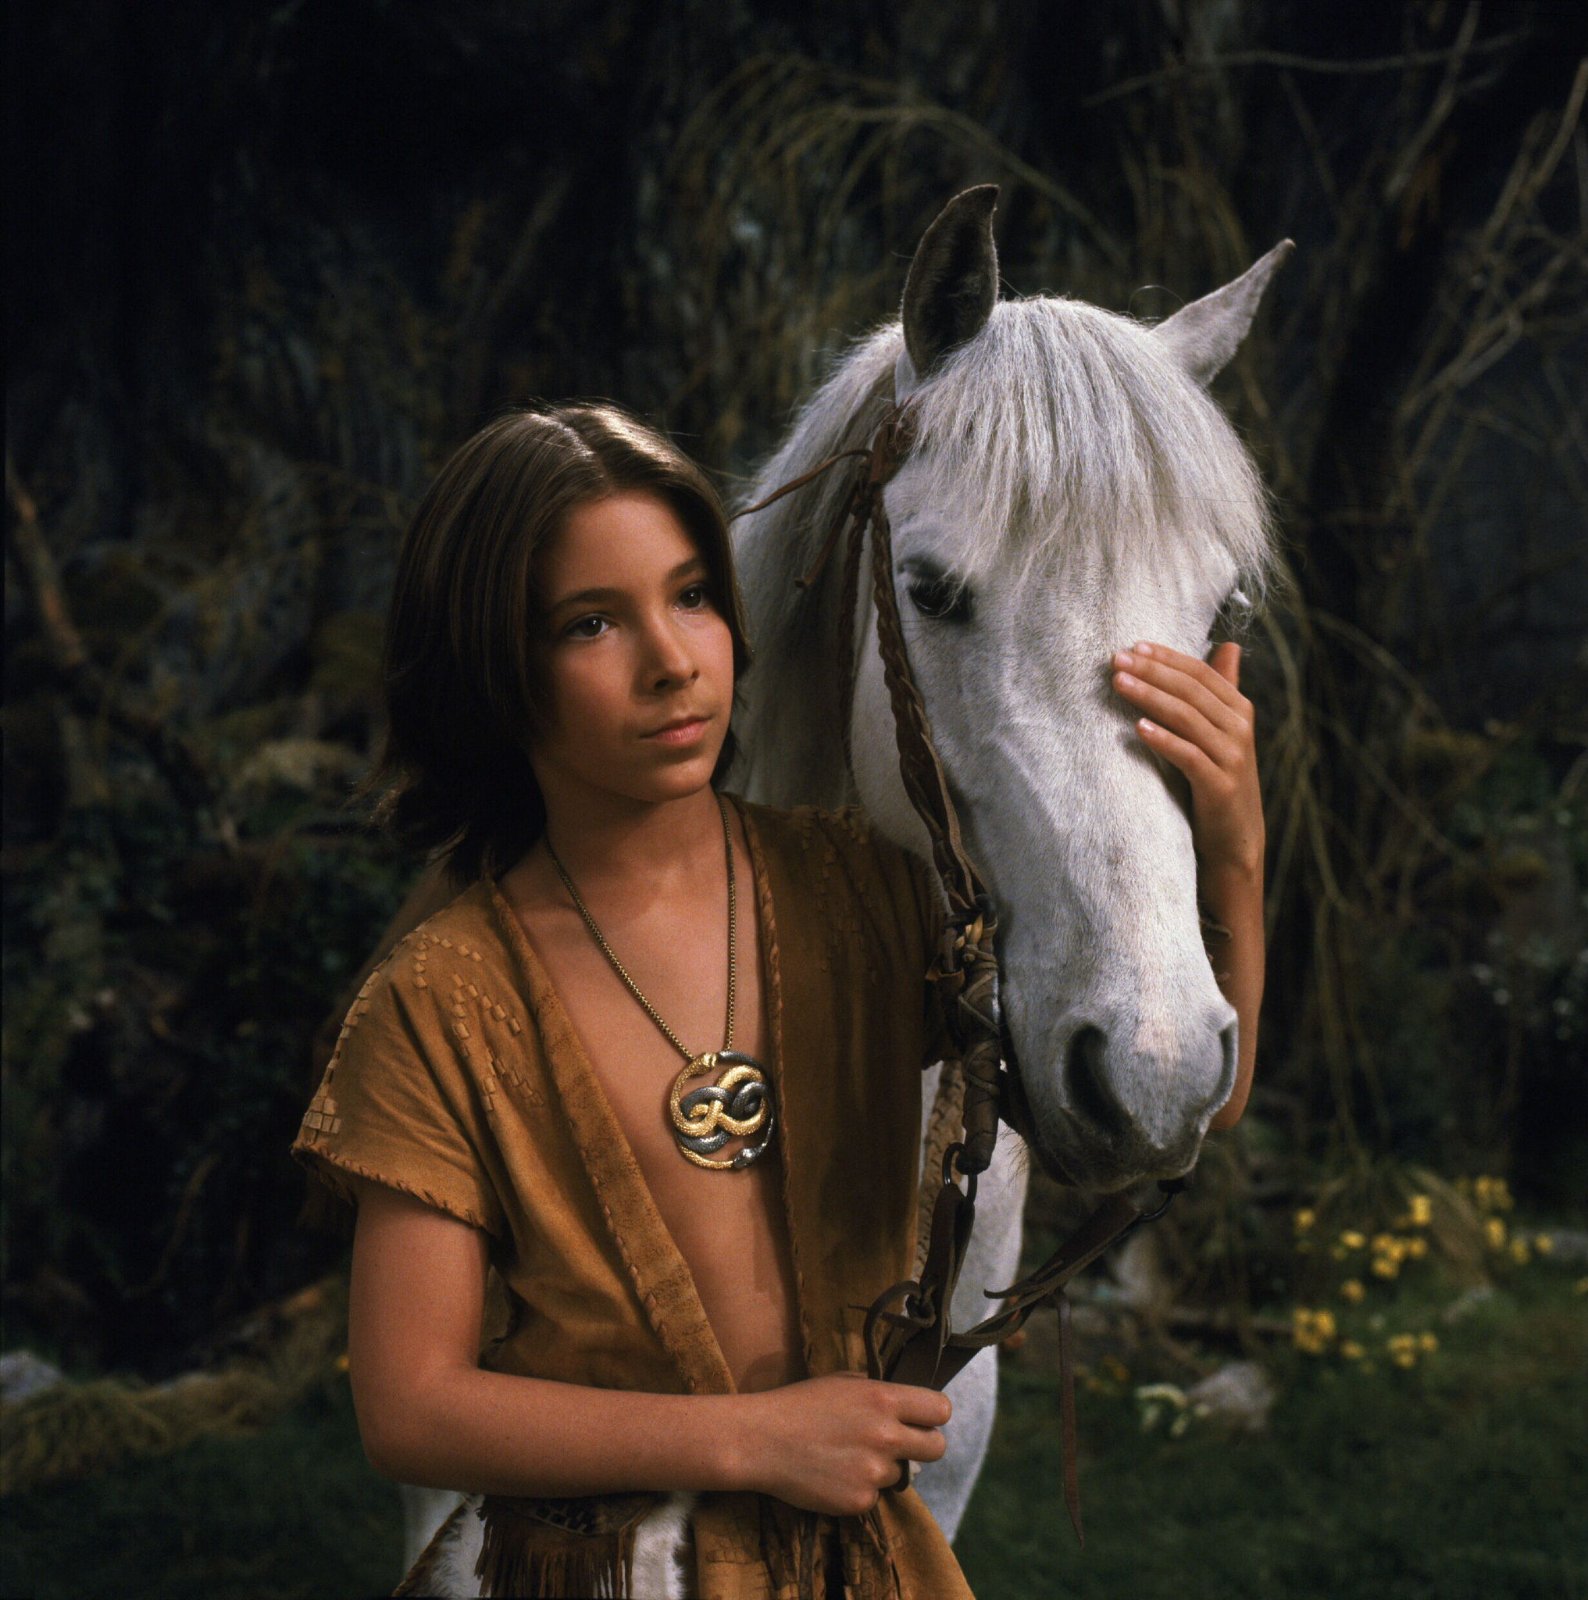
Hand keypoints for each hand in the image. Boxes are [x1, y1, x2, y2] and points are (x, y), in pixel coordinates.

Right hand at [735, 1373, 949, 1516]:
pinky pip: (874, 1495)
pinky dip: (860, 1488)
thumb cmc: (799, 1403)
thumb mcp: (843, 1382)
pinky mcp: (859, 1501)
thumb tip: (904, 1409)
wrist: (762, 1440)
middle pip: (937, 1447)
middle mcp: (887, 1436)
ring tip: (848, 1457)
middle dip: (923, 1445)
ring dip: (883, 1467)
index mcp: (884, 1399)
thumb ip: (878, 1393)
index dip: (933, 1415)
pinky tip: (834, 1475)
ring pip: (900, 1473)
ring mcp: (874, 1472)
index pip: (940, 1409)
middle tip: (901, 1445)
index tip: (921, 1419)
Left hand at [1110, 640, 1263, 880]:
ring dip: (1150, 697)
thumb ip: (1220, 691)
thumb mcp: (1221, 732)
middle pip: (1191, 690)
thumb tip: (1229, 644)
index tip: (1133, 646)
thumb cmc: (1217, 779)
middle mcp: (1239, 728)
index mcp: (1239, 710)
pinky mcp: (1220, 786)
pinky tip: (1138, 728)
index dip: (1167, 658)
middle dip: (1152, 672)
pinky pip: (1189, 756)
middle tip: (1116, 660)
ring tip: (1119, 684)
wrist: (1235, 839)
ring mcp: (1232, 757)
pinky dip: (1164, 740)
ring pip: (1187, 717)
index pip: (1200, 673)